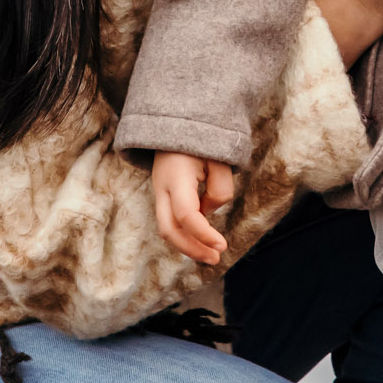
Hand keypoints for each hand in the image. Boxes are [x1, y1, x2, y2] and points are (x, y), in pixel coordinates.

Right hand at [152, 150, 234, 264]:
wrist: (175, 123)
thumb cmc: (202, 140)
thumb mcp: (219, 159)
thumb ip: (219, 189)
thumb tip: (208, 214)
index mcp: (176, 176)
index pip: (186, 214)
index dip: (203, 234)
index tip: (223, 246)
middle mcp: (162, 187)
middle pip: (168, 229)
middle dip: (191, 249)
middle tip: (215, 258)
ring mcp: (159, 192)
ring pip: (167, 228)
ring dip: (188, 245)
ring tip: (212, 255)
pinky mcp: (163, 196)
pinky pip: (171, 221)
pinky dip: (186, 234)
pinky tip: (203, 240)